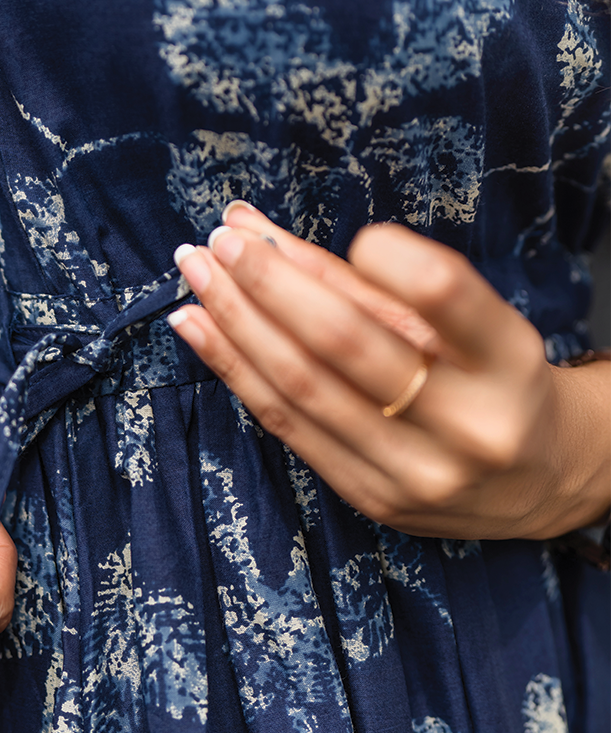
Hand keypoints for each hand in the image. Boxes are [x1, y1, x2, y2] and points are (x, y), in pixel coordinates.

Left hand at [169, 203, 609, 541]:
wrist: (537, 481)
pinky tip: (198, 326)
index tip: (353, 234)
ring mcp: (414, 471)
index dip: (385, 256)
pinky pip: (287, 426)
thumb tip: (270, 237)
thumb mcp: (472, 320)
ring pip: (301, 387)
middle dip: (271, 282)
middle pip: (347, 342)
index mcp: (506, 360)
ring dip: (235, 321)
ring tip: (195, 270)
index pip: (443, 293)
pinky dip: (234, 370)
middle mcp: (466, 423)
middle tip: (223, 238)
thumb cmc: (493, 377)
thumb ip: (381, 282)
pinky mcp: (371, 498)